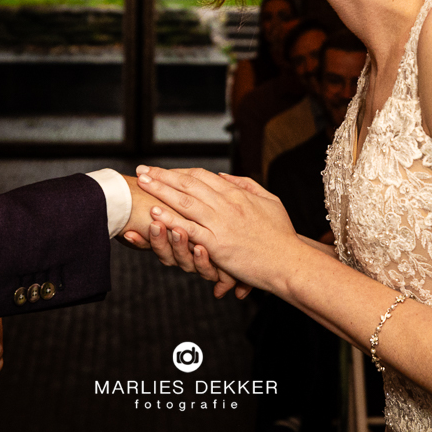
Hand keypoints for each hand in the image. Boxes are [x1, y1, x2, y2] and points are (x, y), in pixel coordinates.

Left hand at [135, 167, 300, 292]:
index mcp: (237, 194)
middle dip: (162, 176)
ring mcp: (222, 224)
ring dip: (160, 191)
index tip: (162, 170)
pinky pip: (190, 228)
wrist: (289, 262)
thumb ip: (246, 185)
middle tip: (142, 170)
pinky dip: (171, 219)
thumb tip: (224, 176)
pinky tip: (155, 212)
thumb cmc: (282, 235)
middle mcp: (227, 204)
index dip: (180, 172)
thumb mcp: (269, 201)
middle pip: (188, 184)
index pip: (202, 176)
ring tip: (142, 183)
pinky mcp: (218, 244)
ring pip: (185, 202)